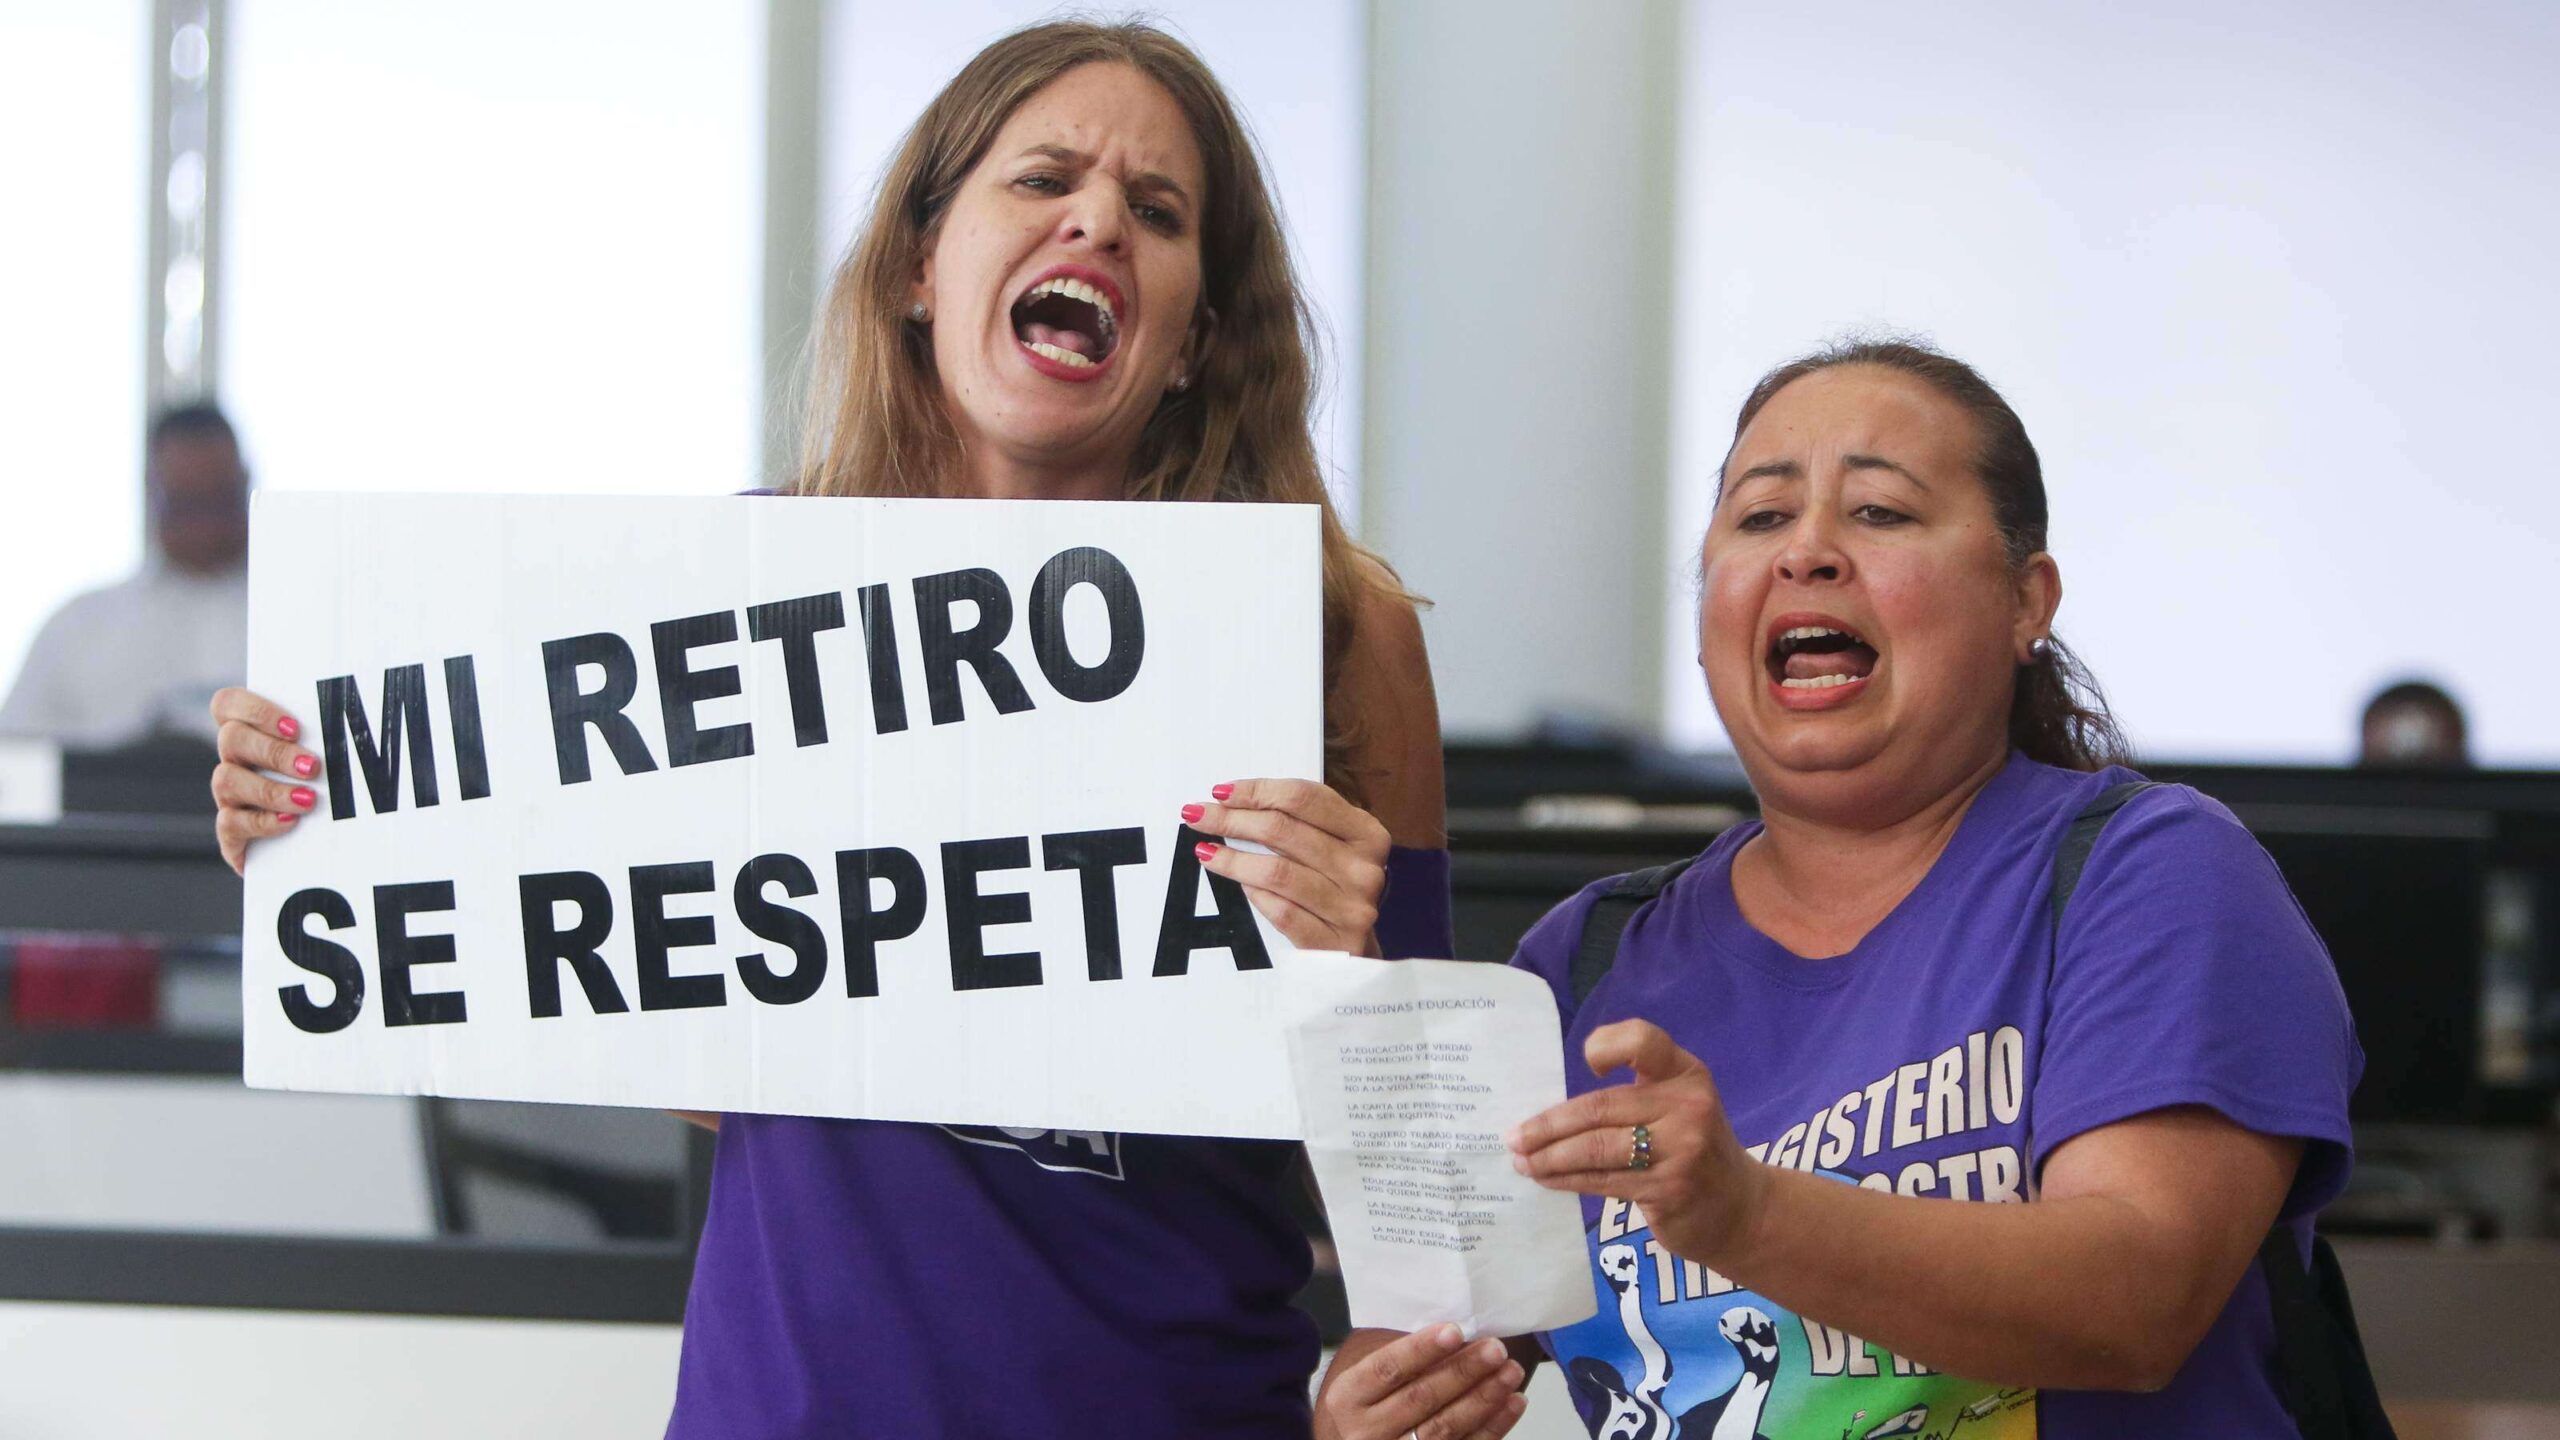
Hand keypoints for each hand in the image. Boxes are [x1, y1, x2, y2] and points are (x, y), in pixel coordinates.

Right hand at [210, 686, 321, 874]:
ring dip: (270, 790)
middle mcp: (234, 760)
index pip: (228, 704)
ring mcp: (229, 796)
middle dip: (274, 752)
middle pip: (231, 739)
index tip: (295, 727)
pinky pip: (229, 824)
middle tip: (313, 766)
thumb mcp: (337, 752)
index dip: (255, 710)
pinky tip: (290, 822)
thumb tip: (381, 695)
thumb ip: (338, 728)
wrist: (328, 844)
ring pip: (227, 781)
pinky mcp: (231, 833)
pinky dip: (261, 822)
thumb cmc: (337, 785)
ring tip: (309, 800)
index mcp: (251, 731)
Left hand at [1184, 778, 1390, 953]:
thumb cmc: (1337, 888)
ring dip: (1232, 859)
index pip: (1303, 797)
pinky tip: (1239, 886)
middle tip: (1198, 816)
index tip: (1220, 791)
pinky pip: (1281, 911)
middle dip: (1231, 819)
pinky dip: (1254, 895)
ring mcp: (1351, 908)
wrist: (1357, 950)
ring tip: (1205, 851)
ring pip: (1276, 872)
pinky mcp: (1332, 943)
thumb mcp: (1335, 847)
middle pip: (1282, 830)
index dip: (1256, 790)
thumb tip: (1233, 799)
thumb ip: (1300, 820)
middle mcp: (1364, 869)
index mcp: (1367, 834)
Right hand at [1314, 1327, 1526, 1439]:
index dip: (1421, 1350)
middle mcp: (1367, 1432)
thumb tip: (1456, 1334)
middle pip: (1420, 1398)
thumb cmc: (1370, 1403)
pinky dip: (1493, 1427)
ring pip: (1445, 1428)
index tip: (1454, 1330)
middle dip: (1463, 1371)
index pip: (1387, 1370)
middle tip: (1495, 1349)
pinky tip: (1512, 1403)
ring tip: (1510, 1371)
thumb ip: (1402, 1358)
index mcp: (1348, 1398)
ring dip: (1484, 1398)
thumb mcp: (1367, 1378)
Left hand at [1505, 1019, 1770, 1268]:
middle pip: (1600, 1107)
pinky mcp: (1669, 1189)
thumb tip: (1551, 1105)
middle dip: (1548, 1125)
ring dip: (1550, 1157)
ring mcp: (1681, 1149)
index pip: (1642, 1041)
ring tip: (1522, 1161)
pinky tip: (1547, 1179)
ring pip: (1596, 1149)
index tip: (1585, 1065)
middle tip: (1513, 1136)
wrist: (1741, 1208)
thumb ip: (1633, 1092)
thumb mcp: (1677, 1104)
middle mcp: (1687, 1105)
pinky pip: (1603, 1180)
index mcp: (1685, 1072)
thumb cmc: (1692, 1146)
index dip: (1606, 1046)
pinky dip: (1568, 1179)